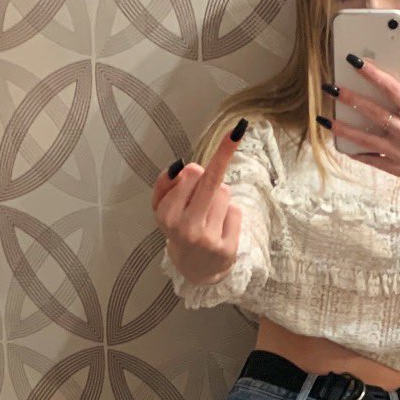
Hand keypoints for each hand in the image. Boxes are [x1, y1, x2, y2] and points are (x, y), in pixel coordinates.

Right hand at [154, 123, 244, 285]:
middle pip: (210, 180)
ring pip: (224, 193)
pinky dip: (230, 215)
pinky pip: (235, 211)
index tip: (237, 130)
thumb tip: (180, 165)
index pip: (192, 174)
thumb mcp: (161, 207)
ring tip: (209, 216)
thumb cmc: (178, 228)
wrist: (194, 268)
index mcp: (166, 215)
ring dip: (219, 198)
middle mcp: (185, 228)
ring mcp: (207, 240)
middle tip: (203, 196)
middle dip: (211, 177)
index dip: (202, 165)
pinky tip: (220, 229)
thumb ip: (164, 182)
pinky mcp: (227, 249)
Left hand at [330, 61, 399, 259]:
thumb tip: (385, 97)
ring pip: (364, 138)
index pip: (392, 88)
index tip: (356, 62)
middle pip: (373, 112)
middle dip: (349, 98)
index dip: (373, 74)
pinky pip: (370, 159)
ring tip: (324, 120)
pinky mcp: (394, 168)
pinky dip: (355, 152)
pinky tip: (341, 145)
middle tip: (330, 88)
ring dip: (342, 128)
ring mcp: (399, 152)